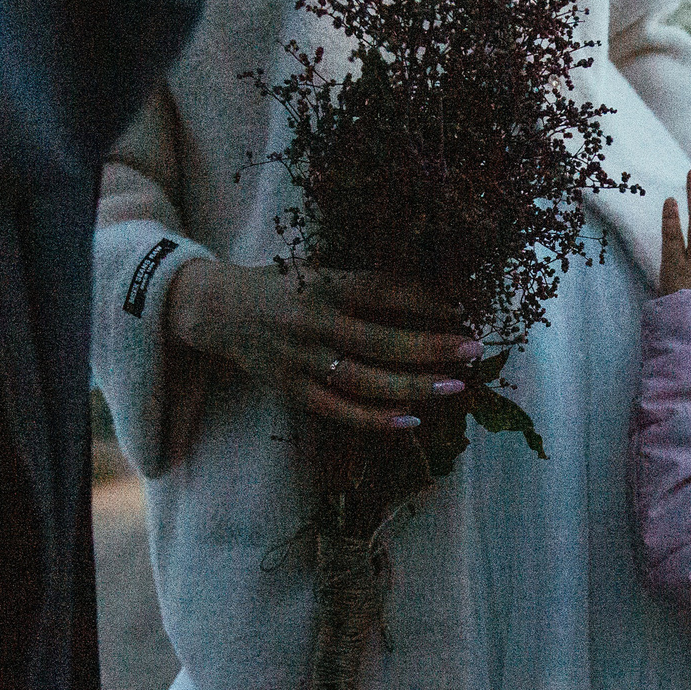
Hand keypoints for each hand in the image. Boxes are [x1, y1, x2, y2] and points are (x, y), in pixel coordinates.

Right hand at [163, 258, 476, 431]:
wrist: (217, 309)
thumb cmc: (282, 284)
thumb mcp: (318, 269)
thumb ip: (364, 283)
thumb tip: (430, 295)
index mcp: (321, 282)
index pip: (382, 290)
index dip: (425, 298)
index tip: (462, 306)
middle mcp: (311, 321)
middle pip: (380, 340)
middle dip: (432, 346)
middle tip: (473, 348)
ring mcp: (300, 360)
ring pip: (364, 381)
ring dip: (414, 386)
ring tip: (455, 386)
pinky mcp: (291, 389)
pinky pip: (339, 410)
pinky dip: (377, 419)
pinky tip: (412, 419)